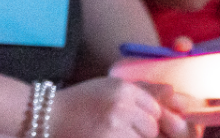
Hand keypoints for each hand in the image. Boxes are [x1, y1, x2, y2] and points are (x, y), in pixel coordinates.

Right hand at [50, 78, 190, 137]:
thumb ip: (143, 91)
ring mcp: (113, 123)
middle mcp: (120, 103)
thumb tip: (176, 94)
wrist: (44, 117)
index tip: (128, 122)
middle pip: (153, 126)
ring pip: (145, 137)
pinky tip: (101, 135)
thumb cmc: (79, 105)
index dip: (145, 119)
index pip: (156, 108)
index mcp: (122, 87)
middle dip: (140, 132)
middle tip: (114, 128)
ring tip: (106, 132)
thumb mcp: (109, 89)